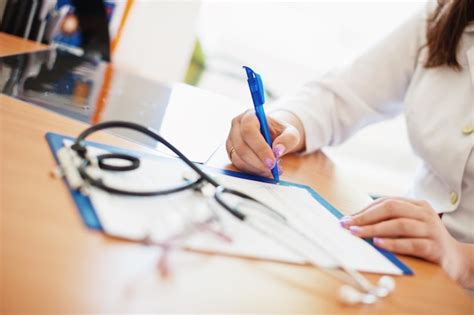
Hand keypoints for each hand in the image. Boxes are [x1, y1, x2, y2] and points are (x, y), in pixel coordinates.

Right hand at [226, 110, 302, 176]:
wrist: (273, 137)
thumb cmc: (280, 133)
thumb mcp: (291, 133)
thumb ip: (288, 140)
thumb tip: (278, 150)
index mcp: (250, 116)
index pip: (249, 130)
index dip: (260, 148)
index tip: (272, 161)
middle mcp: (237, 126)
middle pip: (241, 147)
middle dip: (258, 162)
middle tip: (272, 169)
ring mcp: (231, 139)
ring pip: (238, 158)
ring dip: (255, 168)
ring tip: (271, 170)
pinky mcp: (230, 152)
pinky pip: (237, 165)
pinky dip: (252, 171)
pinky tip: (264, 170)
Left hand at [340, 197, 469, 285]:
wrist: (456, 259)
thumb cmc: (424, 240)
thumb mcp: (408, 226)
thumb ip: (387, 221)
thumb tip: (354, 222)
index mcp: (417, 204)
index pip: (386, 202)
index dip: (364, 210)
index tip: (346, 219)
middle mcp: (425, 213)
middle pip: (391, 209)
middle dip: (366, 217)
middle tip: (347, 225)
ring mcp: (431, 229)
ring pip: (399, 224)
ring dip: (375, 229)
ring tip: (357, 234)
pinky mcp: (435, 247)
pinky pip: (411, 243)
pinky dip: (393, 243)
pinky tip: (378, 245)